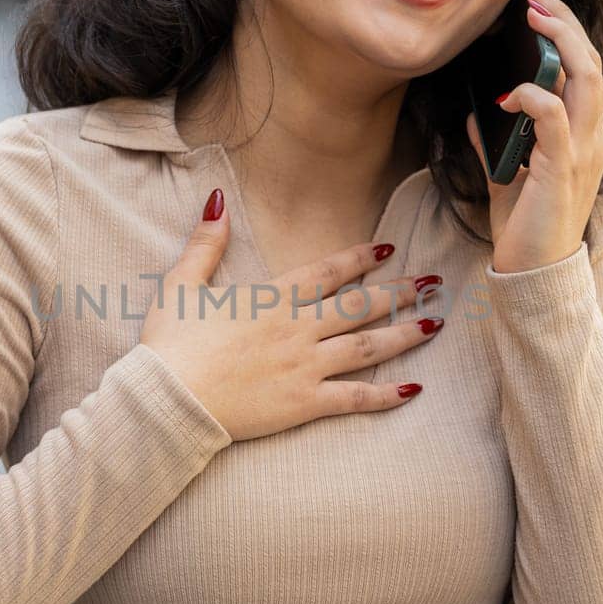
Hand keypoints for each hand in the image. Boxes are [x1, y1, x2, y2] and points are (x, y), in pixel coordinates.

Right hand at [139, 195, 446, 441]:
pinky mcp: (304, 403)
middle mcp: (297, 328)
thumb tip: (217, 200)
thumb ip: (205, 244)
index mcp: (271, 299)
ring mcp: (305, 366)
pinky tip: (414, 390)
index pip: (328, 271)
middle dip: (399, 291)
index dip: (360, 257)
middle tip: (433, 283)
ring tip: (434, 324)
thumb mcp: (181, 284)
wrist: (168, 399)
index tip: (388, 246)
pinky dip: (387, 394)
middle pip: (359, 305)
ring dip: (403, 334)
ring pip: (366, 346)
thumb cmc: (170, 345)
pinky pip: (355, 398)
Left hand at [464, 0, 602, 273]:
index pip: (584, 71)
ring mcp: (582, 154)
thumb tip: (477, 113)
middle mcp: (590, 140)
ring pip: (586, 80)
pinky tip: (508, 93)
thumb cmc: (523, 231)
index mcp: (582, 138)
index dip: (565, 32)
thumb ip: (496, 144)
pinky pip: (555, 118)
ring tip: (532, 15)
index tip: (537, 1)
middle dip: (564, 21)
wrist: (533, 277)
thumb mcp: (506, 177)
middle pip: (590, 63)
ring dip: (559, 42)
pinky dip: (533, 96)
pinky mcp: (562, 171)